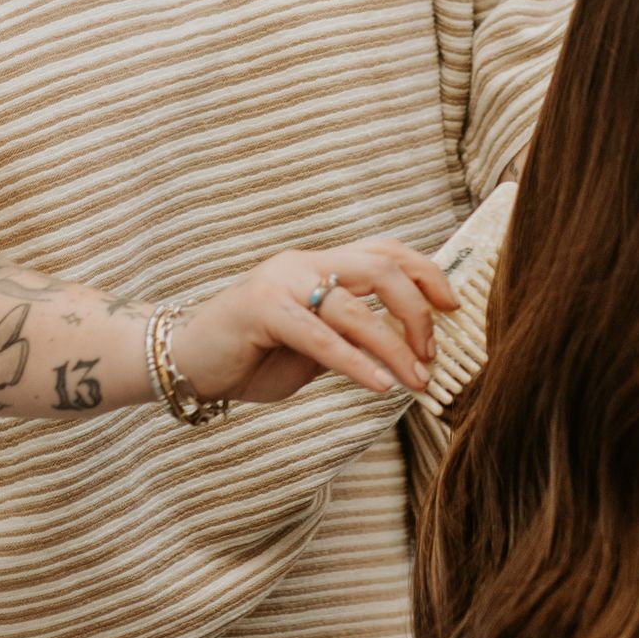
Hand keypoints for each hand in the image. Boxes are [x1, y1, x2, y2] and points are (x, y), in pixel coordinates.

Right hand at [168, 242, 459, 406]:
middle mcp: (303, 264)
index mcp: (319, 263)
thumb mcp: (313, 346)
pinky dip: (356, 362)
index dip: (426, 273)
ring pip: (355, 306)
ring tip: (416, 381)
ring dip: (394, 347)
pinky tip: (380, 385)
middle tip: (431, 355)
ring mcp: (281, 282)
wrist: (184, 362)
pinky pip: (320, 337)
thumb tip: (407, 351)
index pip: (385, 251)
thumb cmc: (251, 357)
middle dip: (417, 311)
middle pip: (380, 268)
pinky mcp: (261, 310)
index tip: (454, 307)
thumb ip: (350, 337)